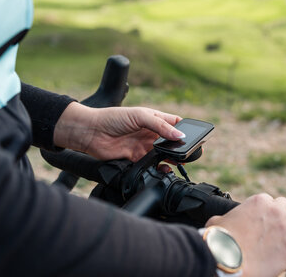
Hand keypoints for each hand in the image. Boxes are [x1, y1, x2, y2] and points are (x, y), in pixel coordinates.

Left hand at [53, 102, 183, 160]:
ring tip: (178, 161)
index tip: (194, 136)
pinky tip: (164, 169)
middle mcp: (151, 133)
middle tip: (187, 152)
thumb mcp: (140, 116)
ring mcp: (144, 146)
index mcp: (154, 119)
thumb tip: (180, 135)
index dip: (185, 129)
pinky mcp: (137, 158)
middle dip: (180, 146)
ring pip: (164, 154)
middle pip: (172, 141)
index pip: (176, 123)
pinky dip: (159, 168)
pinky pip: (152, 165)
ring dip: (171, 158)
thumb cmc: (113, 117)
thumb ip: (161, 126)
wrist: (91, 132)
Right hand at [206, 194, 285, 276]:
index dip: (267, 212)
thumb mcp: (217, 222)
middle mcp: (275, 210)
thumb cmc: (219, 243)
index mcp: (258, 201)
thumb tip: (222, 221)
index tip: (262, 222)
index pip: (269, 200)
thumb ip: (227, 217)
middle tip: (273, 229)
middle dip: (281, 214)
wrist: (226, 261)